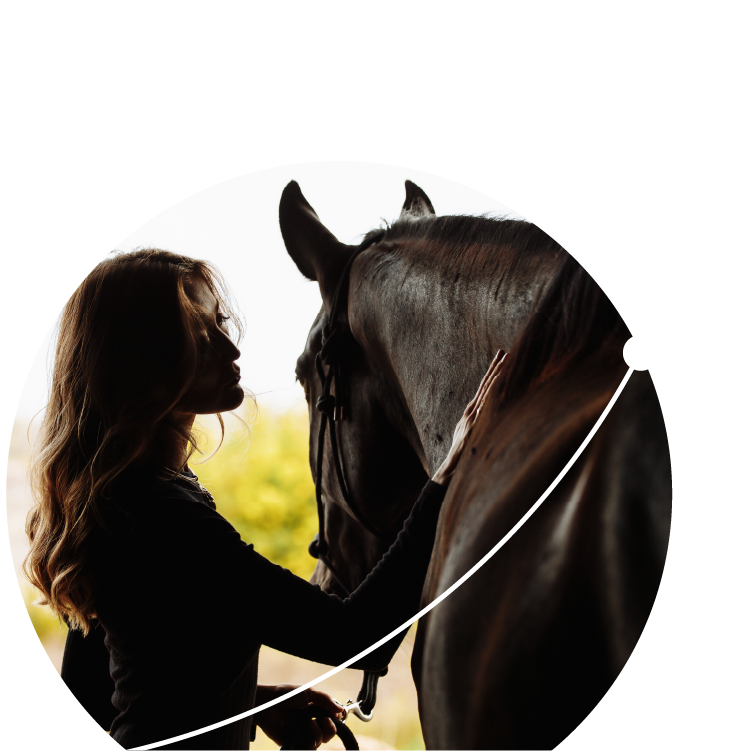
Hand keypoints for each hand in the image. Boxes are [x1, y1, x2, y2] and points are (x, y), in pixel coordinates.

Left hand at [254, 684, 343, 749]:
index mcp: (315, 710)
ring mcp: (303, 733)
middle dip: (331, 728)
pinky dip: (311, 743)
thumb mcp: (308, 693)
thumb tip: (341, 711)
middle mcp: (311, 723)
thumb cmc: (286, 696)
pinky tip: (308, 732)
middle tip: (326, 721)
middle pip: (329, 733)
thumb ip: (325, 700)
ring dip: (319, 733)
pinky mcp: (295, 743)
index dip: (336, 719)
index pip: (332, 719)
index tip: (336, 715)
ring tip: (310, 722)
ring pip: (320, 741)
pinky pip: (308, 748)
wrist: (267, 705)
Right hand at [432, 350, 506, 485]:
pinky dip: (489, 400)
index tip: (502, 357)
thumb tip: (489, 414)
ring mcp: (472, 418)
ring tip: (505, 364)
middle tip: (505, 352)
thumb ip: (480, 421)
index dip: (493, 371)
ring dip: (496, 378)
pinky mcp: (473, 428)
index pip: (485, 386)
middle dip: (496, 368)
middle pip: (486, 385)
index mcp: (472, 411)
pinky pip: (484, 411)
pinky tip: (497, 389)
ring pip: (486, 394)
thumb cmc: (464, 451)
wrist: (452, 466)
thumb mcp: (472, 432)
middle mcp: (472, 411)